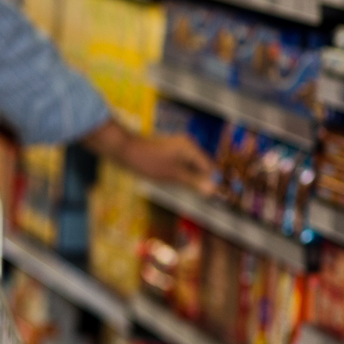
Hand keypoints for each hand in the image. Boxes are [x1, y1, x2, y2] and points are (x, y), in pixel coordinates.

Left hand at [83, 119, 214, 194]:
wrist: (122, 148)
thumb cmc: (147, 161)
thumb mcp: (172, 174)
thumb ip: (193, 181)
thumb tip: (213, 190)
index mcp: (191, 148)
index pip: (210, 167)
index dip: (215, 182)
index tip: (221, 197)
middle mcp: (186, 145)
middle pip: (203, 165)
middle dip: (206, 180)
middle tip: (211, 198)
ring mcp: (176, 148)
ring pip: (191, 166)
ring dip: (195, 179)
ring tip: (198, 193)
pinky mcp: (167, 152)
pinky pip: (181, 165)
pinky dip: (184, 174)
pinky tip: (182, 184)